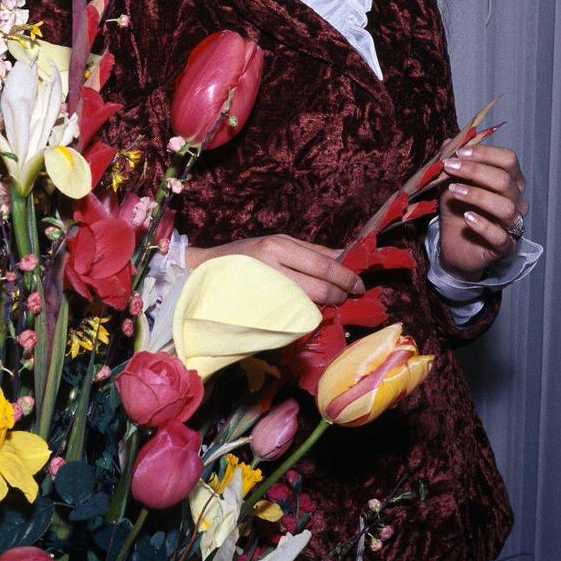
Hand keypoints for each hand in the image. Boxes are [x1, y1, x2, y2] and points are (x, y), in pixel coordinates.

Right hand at [184, 235, 364, 306]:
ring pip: (309, 307)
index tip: (359, 284)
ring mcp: (265, 295)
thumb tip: (344, 256)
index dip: (345, 277)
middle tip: (347, 296)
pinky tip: (308, 311)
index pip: (323, 264)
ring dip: (324, 306)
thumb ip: (311, 250)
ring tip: (329, 301)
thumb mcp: (277, 242)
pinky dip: (306, 316)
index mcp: (277, 247)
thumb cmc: (243, 255)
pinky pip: (293, 319)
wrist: (202, 274)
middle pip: (319, 289)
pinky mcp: (259, 315)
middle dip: (339, 295)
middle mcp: (272, 269)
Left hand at [437, 144, 528, 280]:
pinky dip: (483, 225)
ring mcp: (513, 225)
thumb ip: (452, 164)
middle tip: (450, 168)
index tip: (458, 153)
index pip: (508, 160)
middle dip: (476, 171)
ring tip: (454, 191)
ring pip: (506, 207)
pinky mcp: (504, 247)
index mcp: (510, 181)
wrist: (453, 247)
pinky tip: (467, 217)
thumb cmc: (457, 212)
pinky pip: (500, 236)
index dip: (485, 154)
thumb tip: (450, 141)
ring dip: (478, 195)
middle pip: (505, 180)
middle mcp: (516, 201)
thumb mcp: (450, 184)